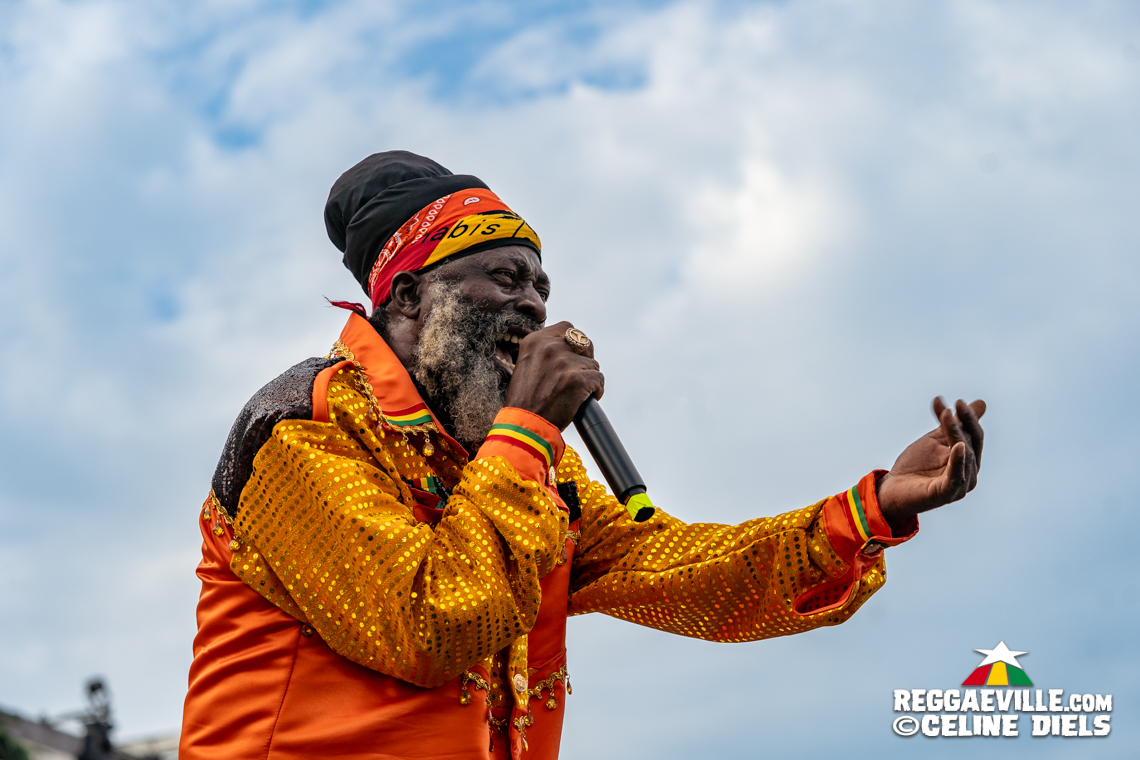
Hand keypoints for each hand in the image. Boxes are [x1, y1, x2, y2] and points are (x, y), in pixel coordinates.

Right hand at [504, 321, 604, 429]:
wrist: (523, 425)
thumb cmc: (526, 400)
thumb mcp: (527, 365)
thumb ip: (545, 352)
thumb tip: (569, 347)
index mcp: (534, 341)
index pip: (566, 328)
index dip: (574, 343)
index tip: (573, 357)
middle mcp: (549, 347)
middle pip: (584, 342)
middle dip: (586, 358)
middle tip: (579, 374)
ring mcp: (564, 362)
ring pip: (592, 364)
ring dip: (589, 378)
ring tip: (576, 393)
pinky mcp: (577, 380)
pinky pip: (598, 380)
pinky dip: (596, 391)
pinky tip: (583, 400)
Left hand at [877, 398, 985, 532]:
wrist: (893, 488)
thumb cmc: (915, 466)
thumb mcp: (934, 439)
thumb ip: (952, 423)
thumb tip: (981, 403)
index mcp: (968, 460)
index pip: (973, 435)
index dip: (967, 417)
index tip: (955, 401)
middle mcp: (969, 473)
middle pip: (971, 442)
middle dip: (964, 422)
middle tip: (956, 405)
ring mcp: (960, 485)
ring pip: (963, 455)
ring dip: (955, 433)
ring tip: (946, 417)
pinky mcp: (947, 493)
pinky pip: (956, 476)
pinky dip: (958, 461)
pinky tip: (958, 446)